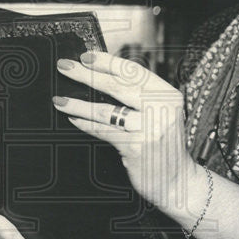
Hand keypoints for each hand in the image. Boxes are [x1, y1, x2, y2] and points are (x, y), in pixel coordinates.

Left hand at [53, 51, 199, 210]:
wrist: (177, 182)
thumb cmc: (163, 146)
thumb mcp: (160, 115)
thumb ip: (140, 97)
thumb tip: (102, 76)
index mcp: (168, 95)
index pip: (133, 71)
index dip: (107, 62)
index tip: (86, 56)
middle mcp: (161, 109)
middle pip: (117, 86)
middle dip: (86, 75)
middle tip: (65, 67)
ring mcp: (149, 129)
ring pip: (106, 111)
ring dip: (78, 105)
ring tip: (60, 100)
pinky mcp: (136, 147)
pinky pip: (104, 132)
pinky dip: (86, 125)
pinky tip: (74, 120)